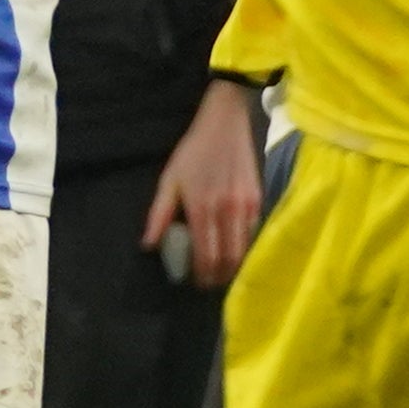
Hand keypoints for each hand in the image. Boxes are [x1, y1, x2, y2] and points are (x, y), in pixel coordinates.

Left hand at [144, 78, 266, 288]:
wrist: (225, 124)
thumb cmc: (193, 151)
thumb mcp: (170, 180)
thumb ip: (159, 214)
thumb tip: (149, 244)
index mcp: (201, 208)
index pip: (205, 253)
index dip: (203, 274)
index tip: (198, 283)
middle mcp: (226, 211)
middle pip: (228, 257)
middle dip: (220, 275)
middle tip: (211, 283)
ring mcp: (246, 206)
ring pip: (244, 248)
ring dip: (235, 265)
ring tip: (223, 272)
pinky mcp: (259, 199)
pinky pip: (254, 232)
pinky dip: (246, 246)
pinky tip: (236, 250)